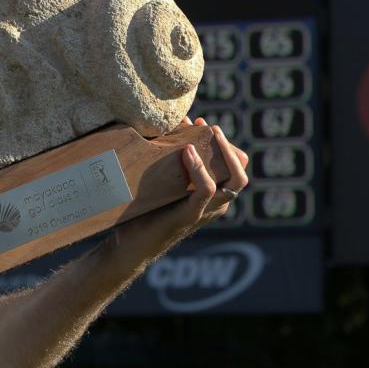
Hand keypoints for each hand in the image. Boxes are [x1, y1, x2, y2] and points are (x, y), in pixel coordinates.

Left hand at [119, 117, 249, 249]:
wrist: (128, 244)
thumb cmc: (144, 210)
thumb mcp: (161, 181)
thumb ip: (172, 159)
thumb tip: (175, 125)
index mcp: (212, 196)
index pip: (234, 168)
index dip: (224, 144)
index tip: (201, 123)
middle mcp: (216, 205)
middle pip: (240, 174)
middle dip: (229, 147)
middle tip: (212, 128)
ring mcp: (206, 211)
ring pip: (234, 181)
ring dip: (223, 153)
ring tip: (207, 133)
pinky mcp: (190, 216)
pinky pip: (206, 191)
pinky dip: (199, 169)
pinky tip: (187, 152)